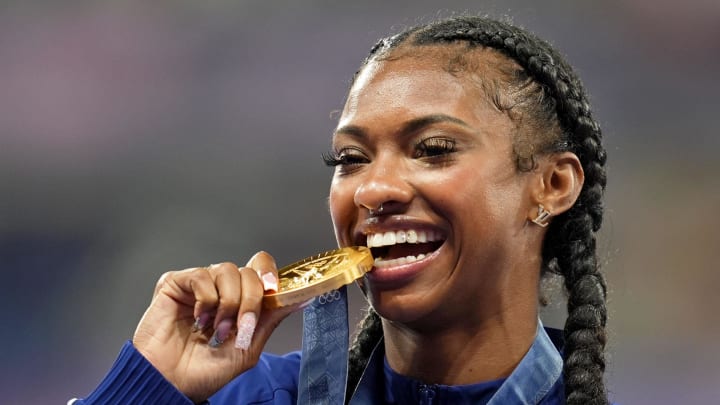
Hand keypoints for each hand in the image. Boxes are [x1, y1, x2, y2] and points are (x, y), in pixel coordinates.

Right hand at [132, 251, 298, 402]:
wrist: (170, 384)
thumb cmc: (203, 373)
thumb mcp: (247, 348)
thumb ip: (271, 319)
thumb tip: (303, 297)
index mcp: (238, 301)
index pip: (260, 270)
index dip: (270, 274)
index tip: (275, 289)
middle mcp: (220, 289)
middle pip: (249, 271)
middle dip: (251, 299)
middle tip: (241, 325)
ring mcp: (198, 285)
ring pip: (227, 270)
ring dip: (228, 303)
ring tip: (217, 328)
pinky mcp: (175, 284)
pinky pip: (201, 275)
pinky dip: (206, 299)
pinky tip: (198, 319)